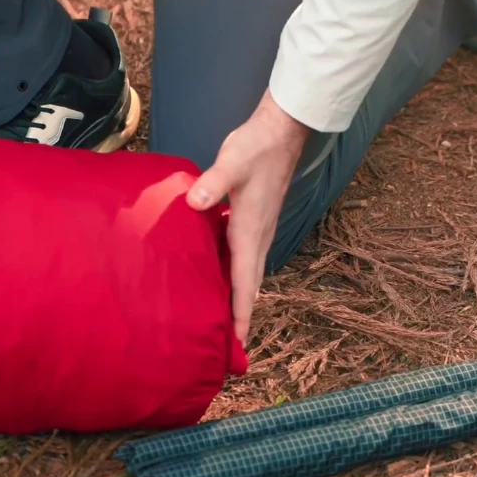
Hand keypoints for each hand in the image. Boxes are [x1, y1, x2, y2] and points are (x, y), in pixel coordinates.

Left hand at [187, 89, 309, 343]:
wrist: (281, 131)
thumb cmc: (256, 147)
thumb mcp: (232, 163)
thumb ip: (214, 183)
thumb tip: (196, 203)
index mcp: (251, 232)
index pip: (244, 282)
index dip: (241, 314)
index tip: (239, 343)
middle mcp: (258, 237)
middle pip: (248, 286)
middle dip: (240, 316)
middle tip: (230, 345)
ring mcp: (259, 230)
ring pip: (248, 273)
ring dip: (239, 297)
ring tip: (224, 321)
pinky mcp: (254, 219)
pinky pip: (244, 257)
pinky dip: (235, 275)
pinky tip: (218, 276)